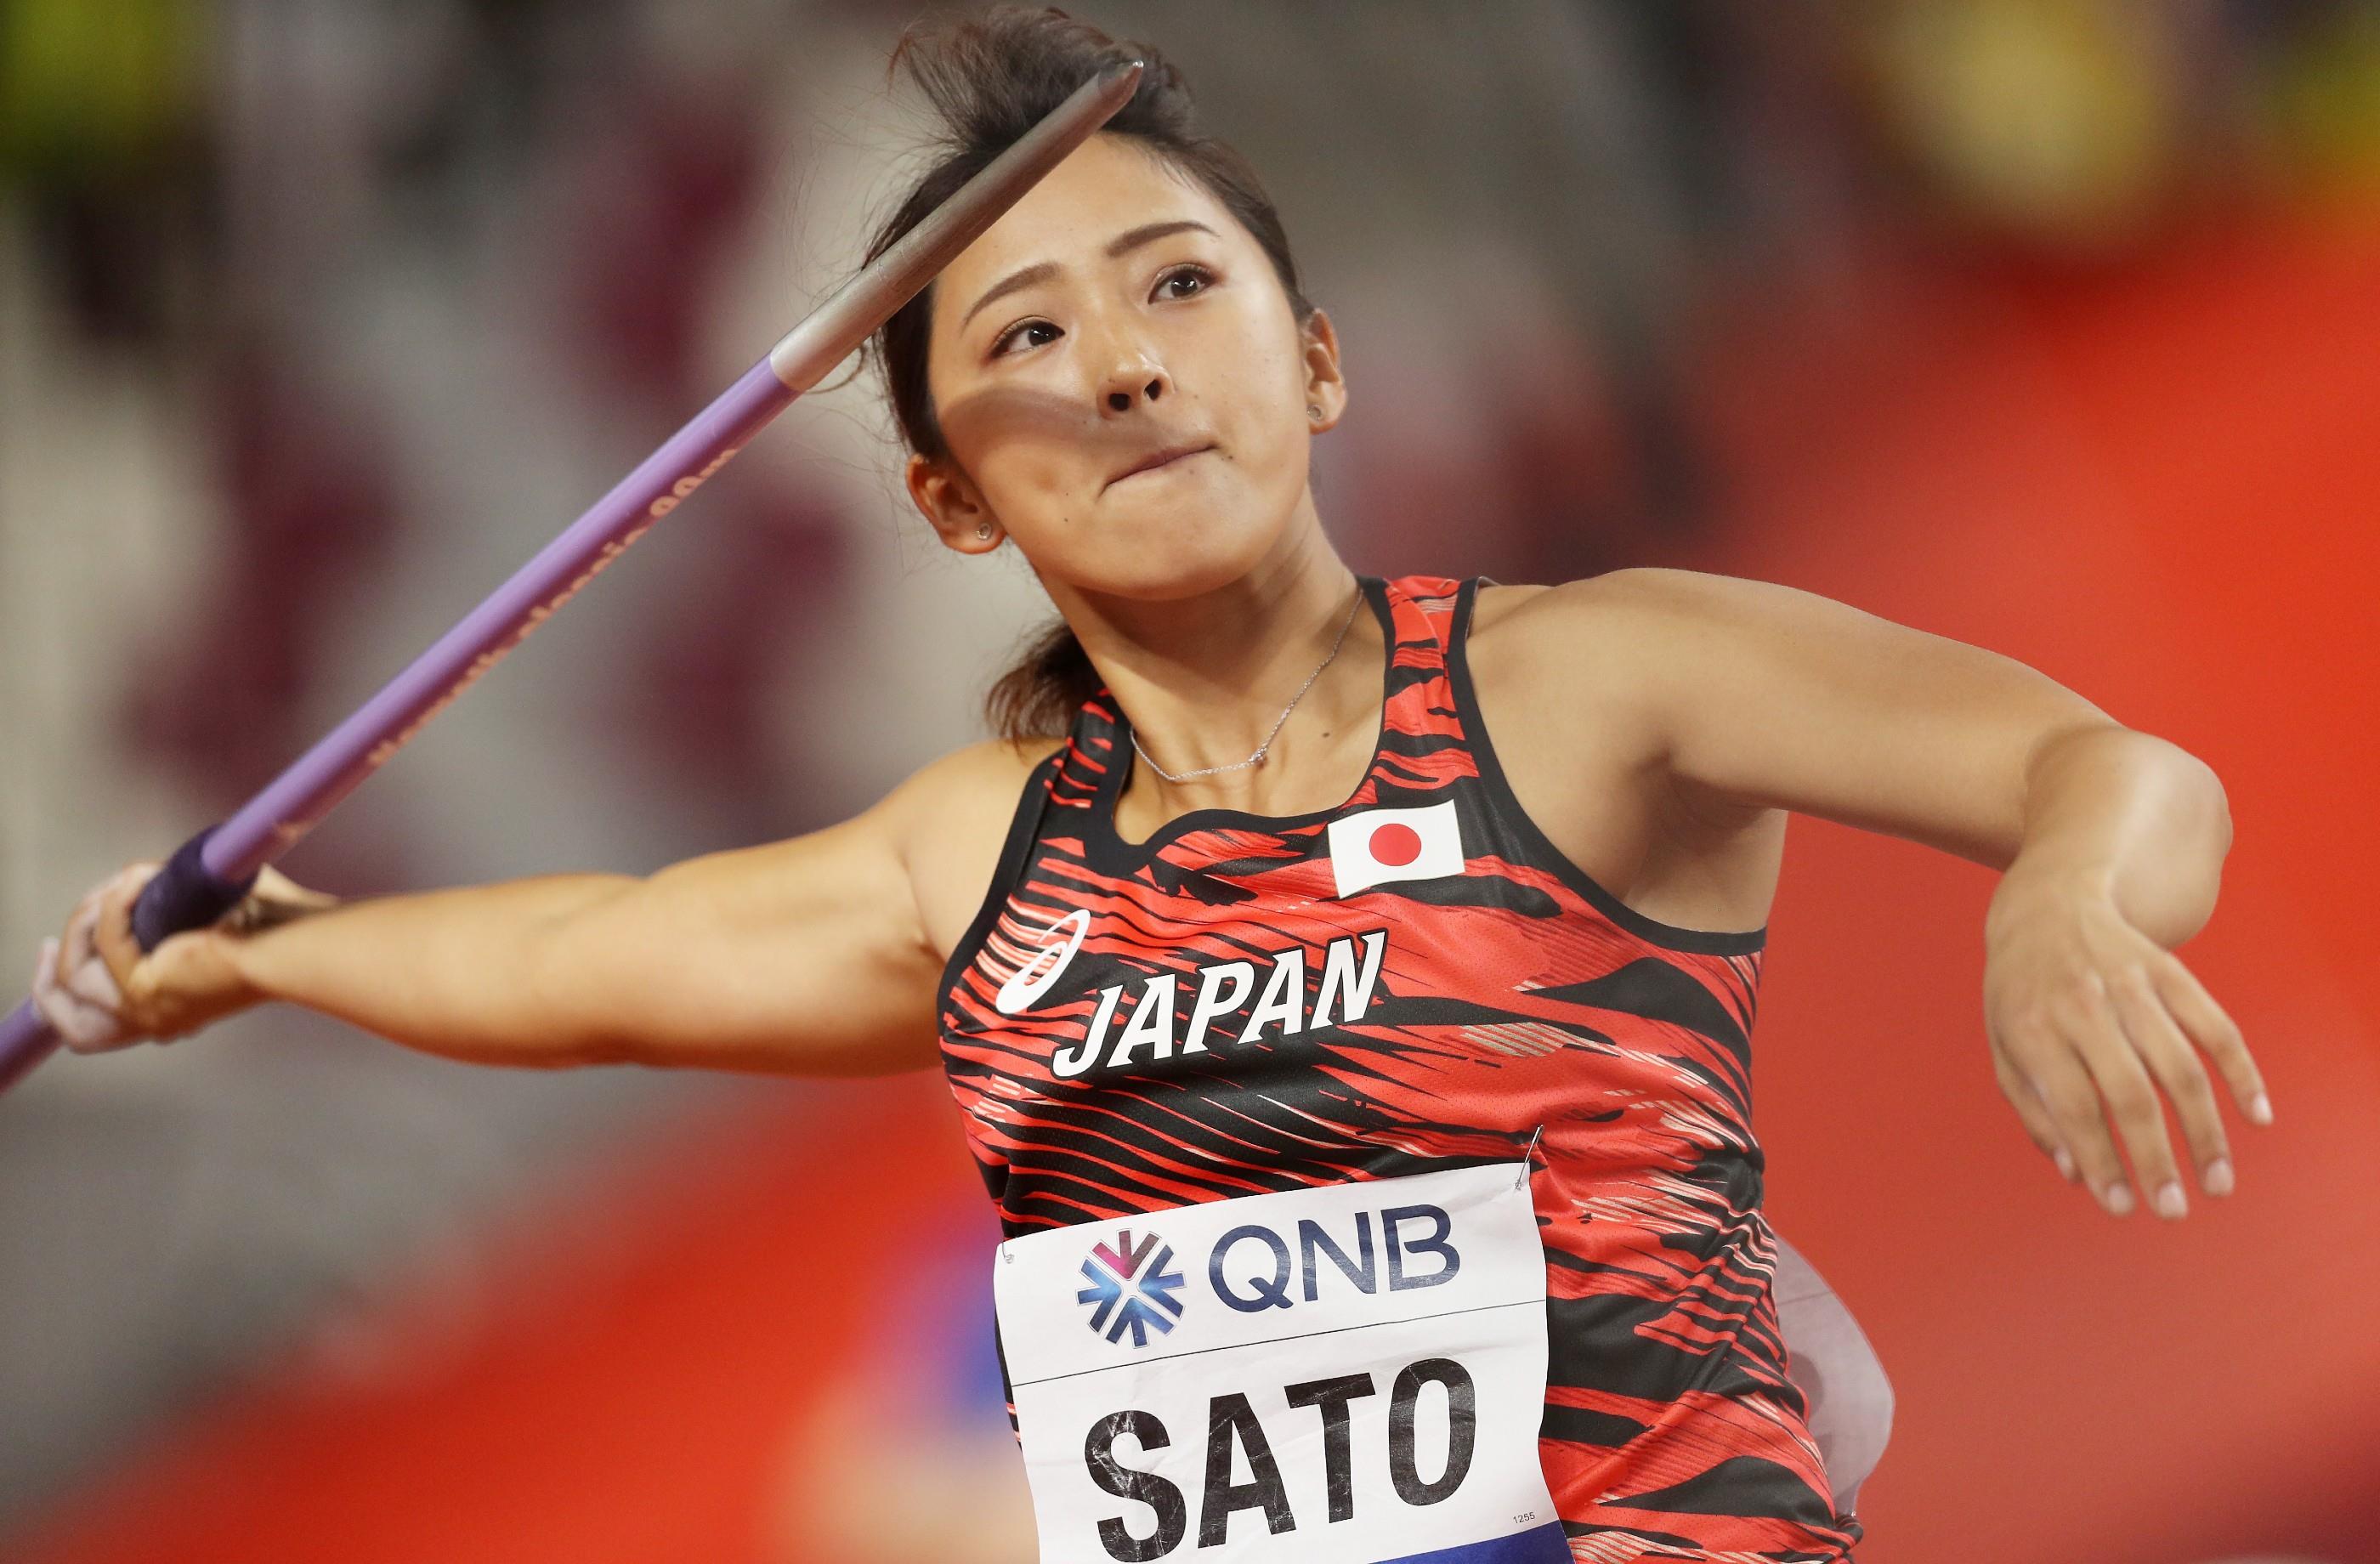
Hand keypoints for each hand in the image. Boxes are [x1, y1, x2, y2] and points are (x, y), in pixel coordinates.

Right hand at [29, 861, 333, 1051]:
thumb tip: (145, 877)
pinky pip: (106, 936)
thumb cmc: (280, 930)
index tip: (58, 941)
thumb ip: (177, 907)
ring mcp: (144, 1010)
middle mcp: (154, 1021)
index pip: (95, 1020)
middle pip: (67, 1014)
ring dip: (88, 917)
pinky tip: (139, 877)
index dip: (66, 982)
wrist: (300, 945)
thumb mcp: (216, 921)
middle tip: (66, 921)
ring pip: (74, 969)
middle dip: (53, 964)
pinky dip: (117, 900)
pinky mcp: (143, 987)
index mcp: (172, 1013)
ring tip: (123, 883)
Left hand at [1982, 861, 2269, 1218]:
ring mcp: (2130, 985)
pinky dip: (2242, 1073)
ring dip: (2205, 1132)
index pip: (2073, 1106)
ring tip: (2217, 1184)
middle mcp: (2083, 1004)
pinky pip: (2216, 1026)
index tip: (2123, 1207)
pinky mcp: (2169, 971)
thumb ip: (2034, 1110)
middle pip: (2130, 1093)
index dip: (2101, 1159)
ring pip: (2180, 1067)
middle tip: (2174, 1210)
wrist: (2046, 905)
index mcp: (2034, 1027)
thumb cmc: (2021, 992)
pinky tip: (2256, 1118)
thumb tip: (2078, 1174)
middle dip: (2156, 1159)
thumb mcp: (2004, 1045)